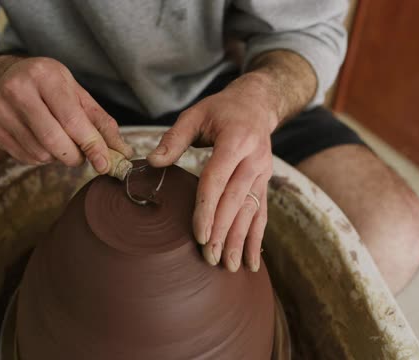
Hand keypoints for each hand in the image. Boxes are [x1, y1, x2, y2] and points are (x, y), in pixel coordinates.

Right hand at [0, 57, 132, 171]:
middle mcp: (18, 91)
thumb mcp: (78, 95)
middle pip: (54, 141)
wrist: (7, 78)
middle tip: (83, 155)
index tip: (105, 163)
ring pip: (41, 153)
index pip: (72, 120)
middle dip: (76, 156)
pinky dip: (44, 159)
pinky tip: (44, 143)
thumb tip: (123, 153)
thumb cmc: (50, 87)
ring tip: (62, 142)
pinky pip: (27, 158)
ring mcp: (2, 112)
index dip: (91, 145)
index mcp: (44, 77)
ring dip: (59, 158)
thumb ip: (102, 123)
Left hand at [147, 73, 279, 271]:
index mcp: (235, 141)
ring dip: (239, 241)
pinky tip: (251, 262)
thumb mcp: (195, 114)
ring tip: (228, 266)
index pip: (218, 180)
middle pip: (235, 201)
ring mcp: (263, 174)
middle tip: (208, 258)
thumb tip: (153, 162)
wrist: (258, 104)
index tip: (198, 234)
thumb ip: (175, 138)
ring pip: (251, 212)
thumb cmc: (221, 110)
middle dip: (222, 232)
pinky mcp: (265, 183)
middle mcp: (254, 160)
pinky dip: (256, 239)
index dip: (207, 209)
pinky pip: (262, 214)